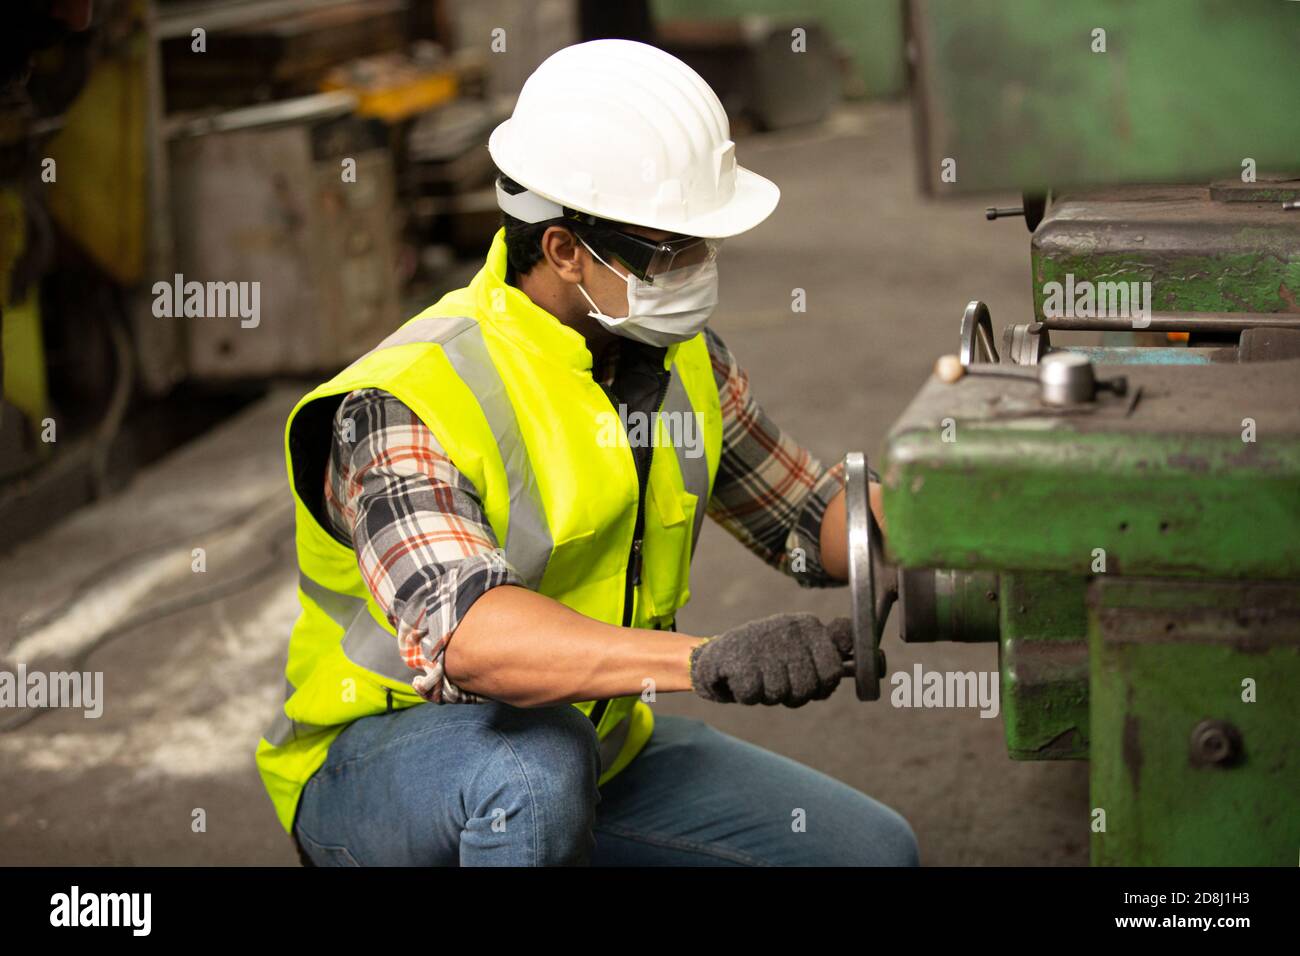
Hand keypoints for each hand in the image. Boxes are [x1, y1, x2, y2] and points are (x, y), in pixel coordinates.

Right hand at [688, 612, 852, 706]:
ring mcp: (764, 642)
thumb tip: (867, 656)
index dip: (821, 687)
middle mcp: (789, 629)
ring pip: (779, 693)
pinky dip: (747, 694)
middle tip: (779, 682)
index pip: (832, 671)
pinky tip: (743, 679)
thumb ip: (828, 655)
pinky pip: (753, 695)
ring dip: (768, 694)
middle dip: (793, 694)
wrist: (719, 654)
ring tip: (760, 677)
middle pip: (806, 688)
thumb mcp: (800, 647)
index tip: (808, 683)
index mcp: (808, 626)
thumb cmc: (767, 657)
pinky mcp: (738, 657)